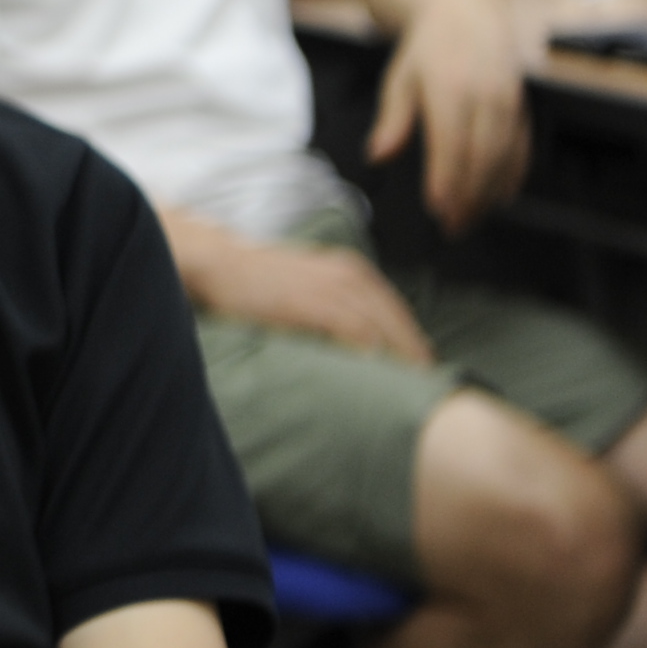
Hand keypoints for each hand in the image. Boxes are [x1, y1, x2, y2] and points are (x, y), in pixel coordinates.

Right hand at [188, 236, 434, 365]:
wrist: (222, 263)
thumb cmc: (261, 278)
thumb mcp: (310, 280)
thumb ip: (337, 300)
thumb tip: (359, 336)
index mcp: (352, 270)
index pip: (396, 309)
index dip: (411, 339)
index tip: (421, 366)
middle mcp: (350, 275)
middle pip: (397, 320)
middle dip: (413, 351)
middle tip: (424, 383)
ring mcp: (333, 288)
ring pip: (382, 327)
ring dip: (399, 356)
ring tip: (408, 384)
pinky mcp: (315, 303)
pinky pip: (355, 329)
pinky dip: (370, 349)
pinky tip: (376, 369)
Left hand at [370, 5, 531, 233]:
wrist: (469, 9)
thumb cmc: (429, 47)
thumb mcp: (400, 77)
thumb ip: (393, 119)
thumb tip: (378, 156)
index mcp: (450, 87)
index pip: (451, 143)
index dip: (448, 180)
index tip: (439, 210)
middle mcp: (486, 95)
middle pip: (482, 157)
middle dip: (469, 197)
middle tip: (452, 228)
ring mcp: (509, 100)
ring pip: (505, 156)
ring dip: (489, 193)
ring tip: (470, 220)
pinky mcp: (522, 104)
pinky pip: (522, 146)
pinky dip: (513, 175)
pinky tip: (500, 197)